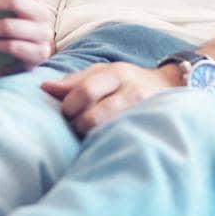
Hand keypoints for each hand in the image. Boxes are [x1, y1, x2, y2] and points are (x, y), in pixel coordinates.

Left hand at [40, 61, 180, 135]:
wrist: (169, 87)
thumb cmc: (127, 80)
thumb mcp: (103, 73)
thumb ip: (74, 81)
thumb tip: (44, 87)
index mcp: (116, 74)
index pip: (85, 91)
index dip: (69, 106)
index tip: (66, 112)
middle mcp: (131, 92)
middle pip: (93, 117)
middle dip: (78, 125)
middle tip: (76, 126)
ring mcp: (142, 113)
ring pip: (105, 133)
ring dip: (90, 137)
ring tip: (89, 134)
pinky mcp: (149, 128)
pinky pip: (121, 140)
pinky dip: (106, 143)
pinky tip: (104, 141)